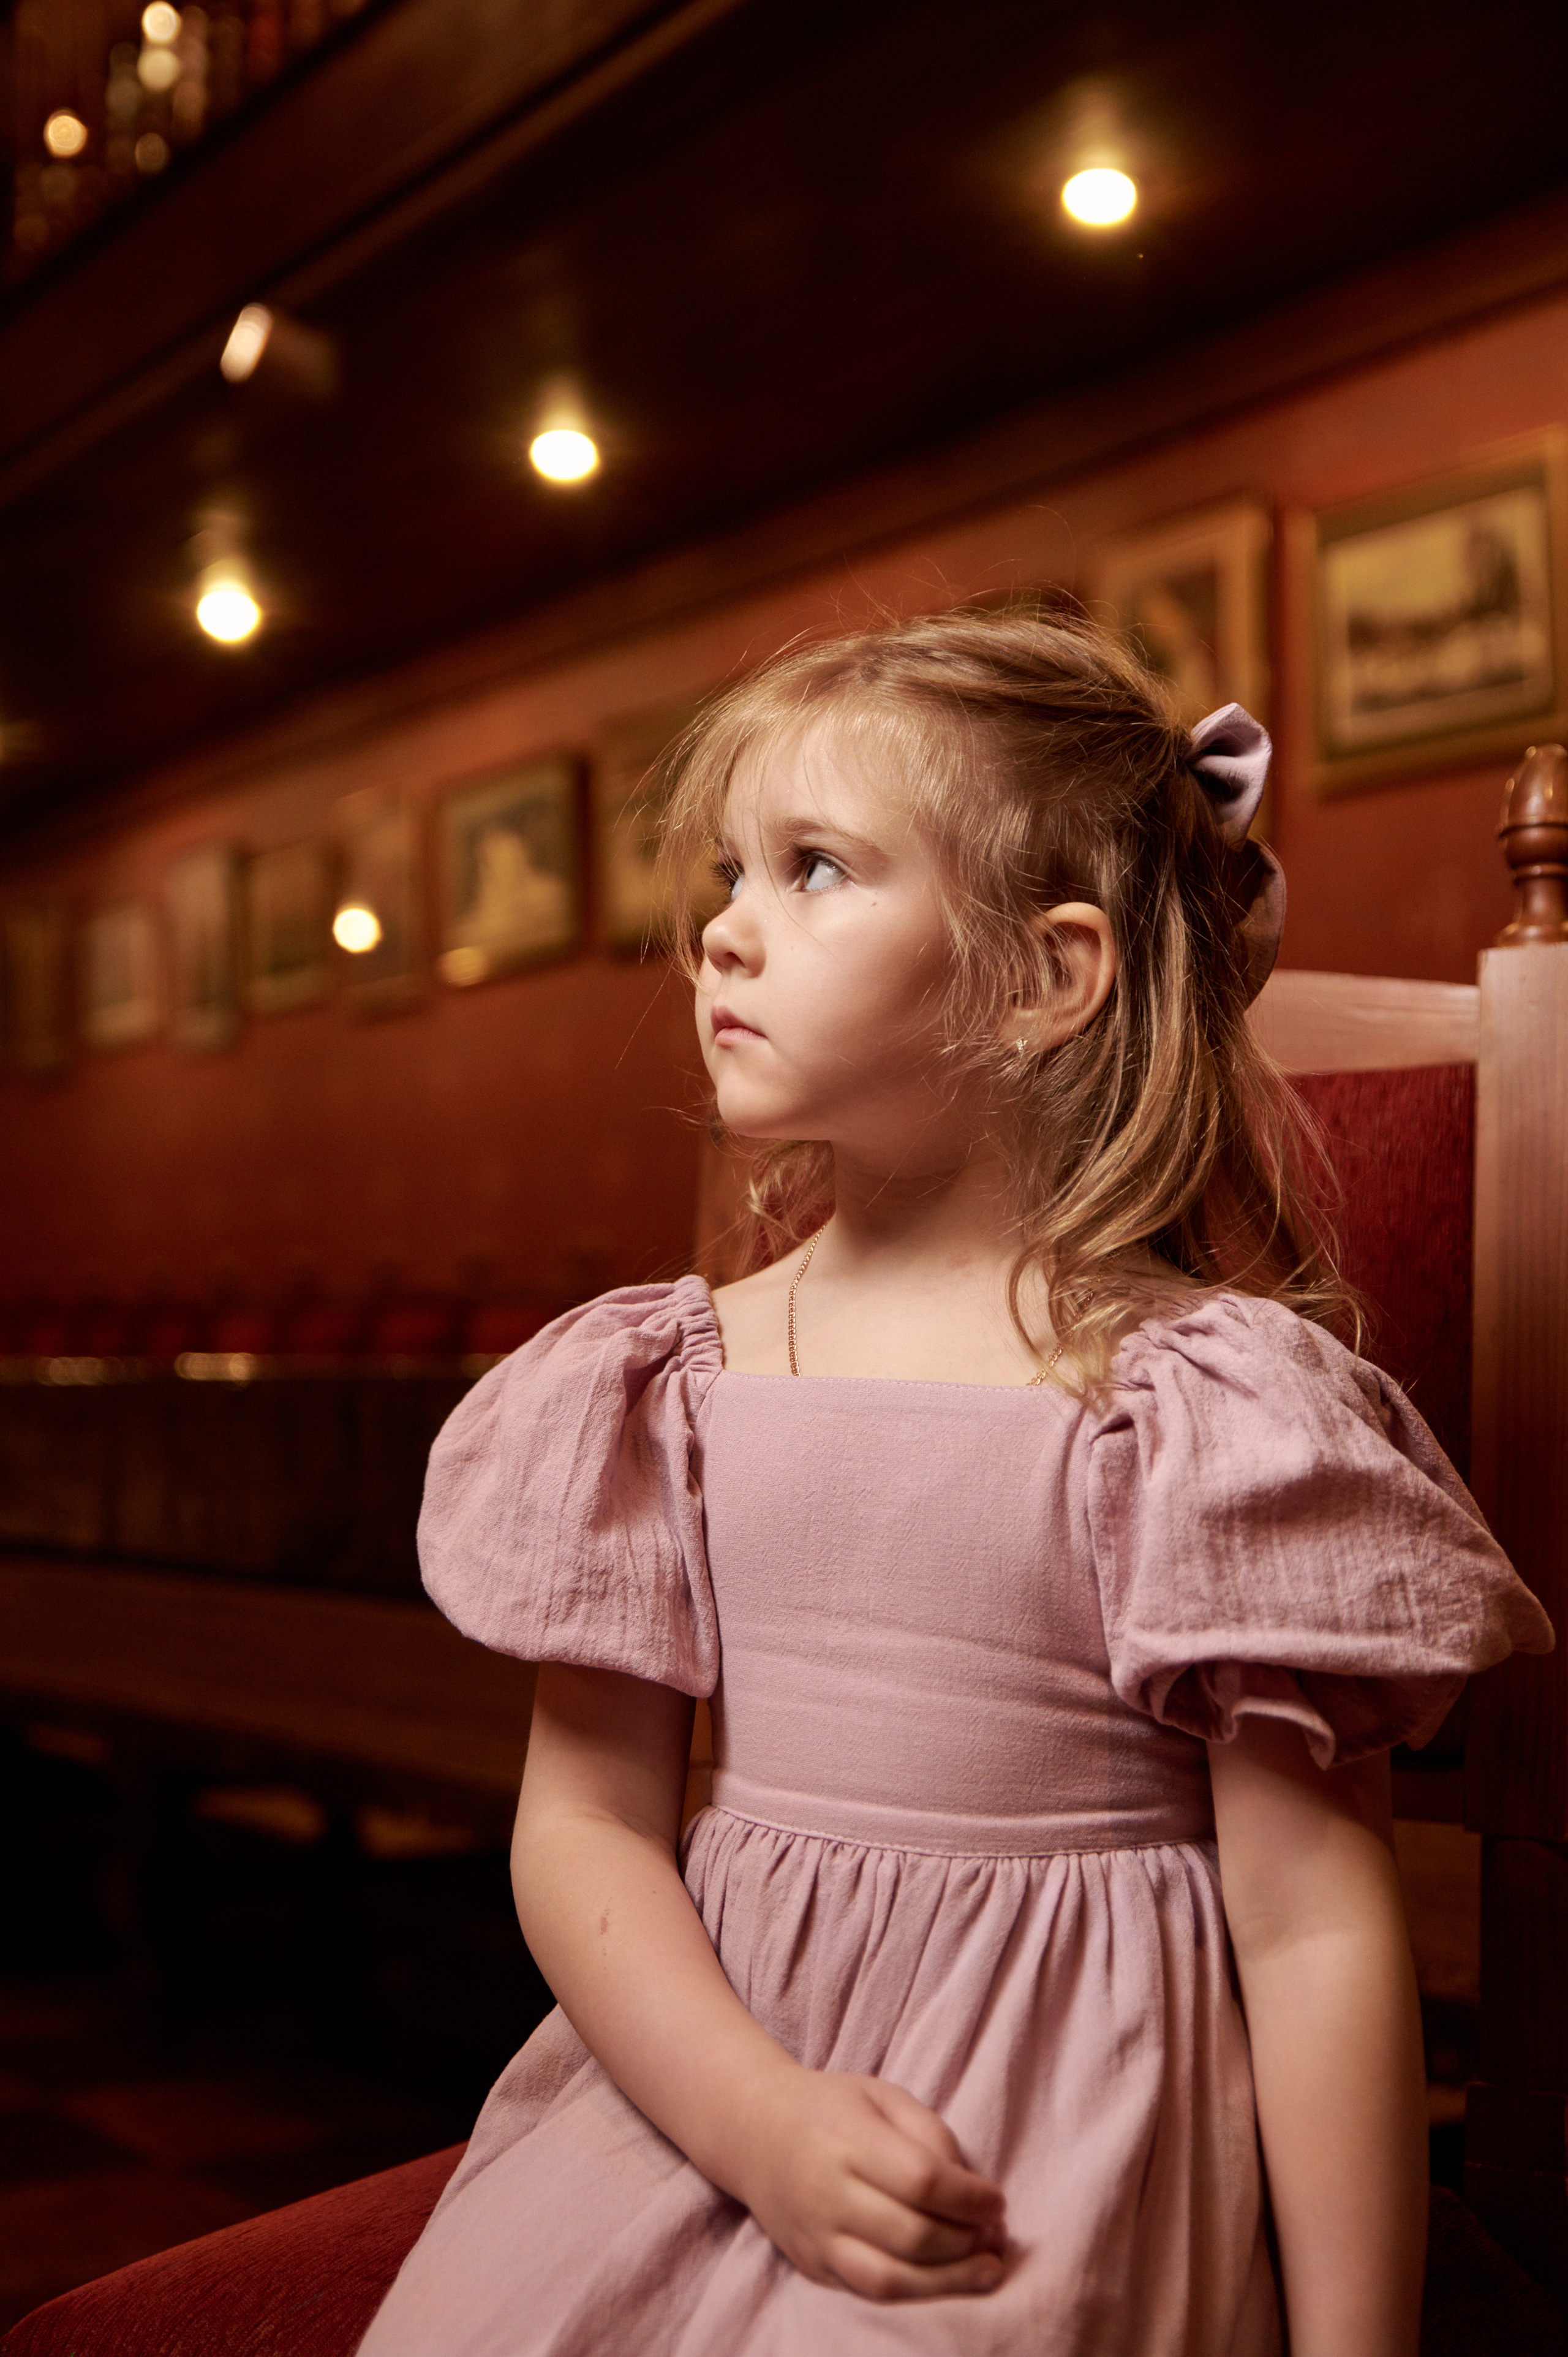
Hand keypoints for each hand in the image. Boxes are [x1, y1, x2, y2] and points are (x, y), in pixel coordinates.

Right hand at [731, 2067, 1006, 2301]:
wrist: (755, 2132)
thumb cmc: (833, 2108)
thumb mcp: (882, 2096)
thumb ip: (930, 2134)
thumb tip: (973, 2190)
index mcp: (848, 2139)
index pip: (922, 2180)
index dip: (970, 2198)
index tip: (997, 2202)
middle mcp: (827, 2193)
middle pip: (911, 2235)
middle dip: (966, 2242)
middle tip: (996, 2236)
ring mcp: (817, 2236)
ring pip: (891, 2280)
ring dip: (949, 2282)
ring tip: (987, 2270)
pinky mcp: (812, 2266)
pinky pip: (869, 2294)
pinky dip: (917, 2293)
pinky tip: (946, 2280)